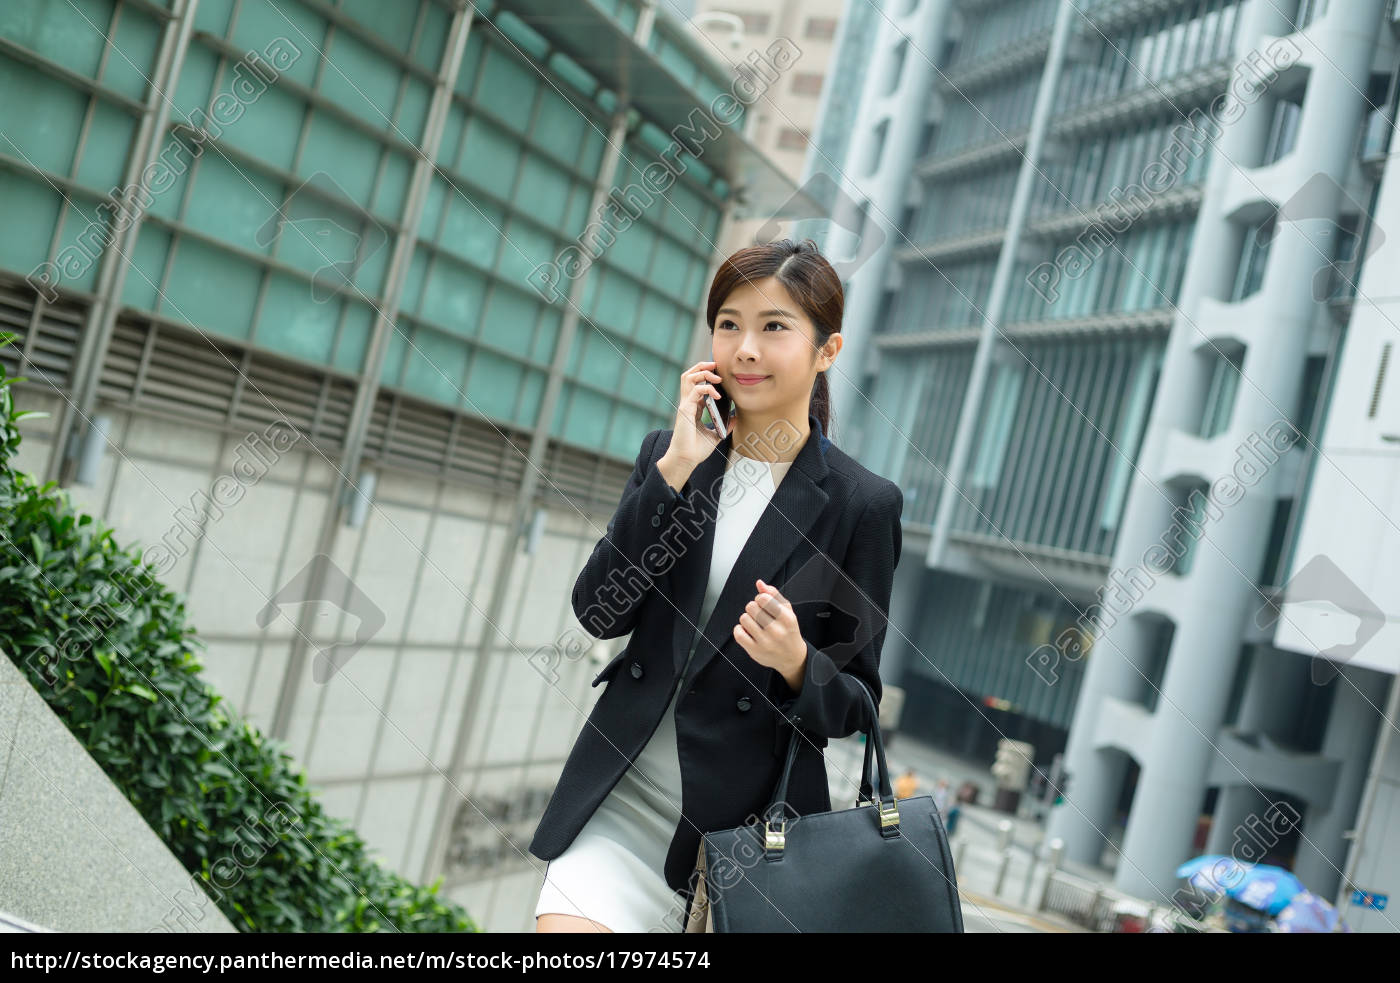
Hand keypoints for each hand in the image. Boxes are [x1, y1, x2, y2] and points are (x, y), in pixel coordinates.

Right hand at [660, 359, 725, 477]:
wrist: (686, 460)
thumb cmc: (696, 450)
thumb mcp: (716, 435)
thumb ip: (725, 425)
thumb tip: (736, 417)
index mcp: (693, 407)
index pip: (697, 384)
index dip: (708, 376)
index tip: (721, 375)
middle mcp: (688, 403)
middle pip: (689, 375)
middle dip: (702, 366)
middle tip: (716, 365)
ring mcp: (685, 405)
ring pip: (688, 377)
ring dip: (703, 372)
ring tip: (716, 376)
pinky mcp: (685, 410)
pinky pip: (695, 391)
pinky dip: (707, 388)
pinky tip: (718, 395)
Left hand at [734, 579, 806, 687]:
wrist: (792, 657)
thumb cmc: (788, 631)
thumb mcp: (787, 611)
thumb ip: (774, 595)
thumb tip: (759, 583)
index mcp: (787, 618)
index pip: (764, 598)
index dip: (760, 598)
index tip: (764, 604)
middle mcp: (776, 631)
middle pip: (751, 607)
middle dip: (753, 607)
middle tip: (759, 614)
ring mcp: (765, 642)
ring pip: (744, 618)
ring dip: (747, 618)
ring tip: (755, 623)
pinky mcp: (754, 651)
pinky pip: (738, 633)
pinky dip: (739, 629)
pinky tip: (747, 631)